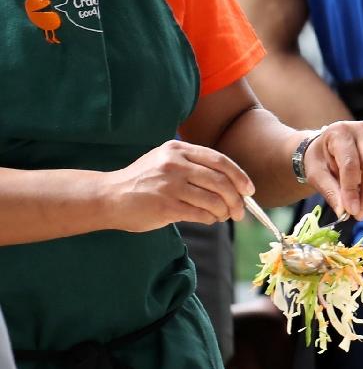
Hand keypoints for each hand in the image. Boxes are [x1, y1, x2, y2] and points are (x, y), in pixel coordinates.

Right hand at [106, 140, 252, 231]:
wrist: (107, 197)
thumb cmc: (142, 181)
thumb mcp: (166, 161)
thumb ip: (194, 165)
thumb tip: (233, 183)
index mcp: (178, 149)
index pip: (220, 161)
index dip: (239, 176)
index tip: (249, 190)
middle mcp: (175, 164)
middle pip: (220, 181)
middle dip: (236, 198)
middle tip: (241, 211)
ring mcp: (170, 185)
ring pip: (213, 199)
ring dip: (224, 211)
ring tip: (224, 216)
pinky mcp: (165, 206)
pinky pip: (200, 214)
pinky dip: (210, 218)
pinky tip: (209, 219)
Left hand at [302, 122, 362, 219]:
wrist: (327, 147)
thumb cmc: (320, 160)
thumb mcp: (316, 175)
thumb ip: (329, 191)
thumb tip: (344, 212)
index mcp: (340, 132)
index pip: (350, 164)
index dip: (351, 190)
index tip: (351, 211)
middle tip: (359, 213)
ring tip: (362, 200)